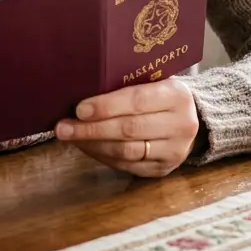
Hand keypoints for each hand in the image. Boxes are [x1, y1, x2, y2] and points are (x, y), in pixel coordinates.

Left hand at [54, 78, 199, 177]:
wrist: (187, 118)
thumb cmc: (159, 93)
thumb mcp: (152, 80)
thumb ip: (126, 83)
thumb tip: (81, 89)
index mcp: (177, 96)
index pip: (137, 101)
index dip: (106, 106)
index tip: (79, 109)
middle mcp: (181, 125)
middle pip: (129, 129)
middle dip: (91, 129)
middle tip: (63, 127)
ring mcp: (174, 151)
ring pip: (126, 151)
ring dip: (93, 144)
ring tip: (70, 137)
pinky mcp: (163, 169)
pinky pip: (126, 166)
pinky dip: (102, 156)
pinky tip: (86, 146)